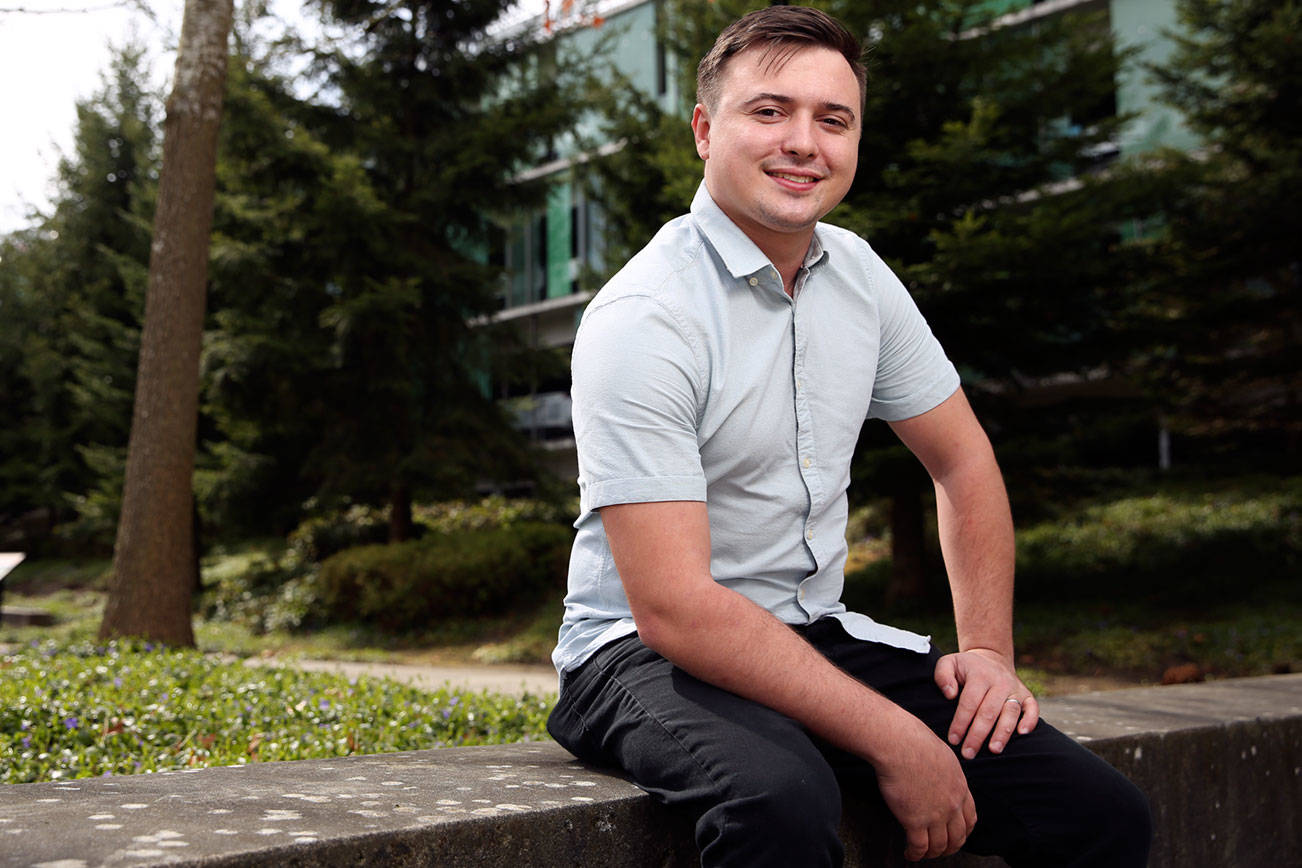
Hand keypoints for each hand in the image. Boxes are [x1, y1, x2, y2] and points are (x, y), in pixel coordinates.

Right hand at [874, 716, 977, 860]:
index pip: (970, 818)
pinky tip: (909, 853)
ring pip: (939, 846)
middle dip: (950, 847)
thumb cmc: (914, 741)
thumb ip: (946, 772)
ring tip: (923, 854)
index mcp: (960, 787)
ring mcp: (935, 815)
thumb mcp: (943, 755)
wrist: (899, 743)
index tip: (957, 835)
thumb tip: (940, 774)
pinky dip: (915, 854)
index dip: (964, 831)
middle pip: (958, 836)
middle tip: (941, 850)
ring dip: (932, 854)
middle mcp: (952, 804)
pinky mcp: (915, 821)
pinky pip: (919, 847)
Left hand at [934, 648, 1039, 760]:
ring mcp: (1015, 688)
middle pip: (989, 711)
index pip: (969, 702)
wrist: (991, 659)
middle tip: (968, 753)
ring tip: (994, 750)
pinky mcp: (1027, 695)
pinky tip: (1022, 734)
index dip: (961, 722)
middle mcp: (1000, 682)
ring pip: (1011, 712)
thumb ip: (943, 675)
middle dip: (978, 735)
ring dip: (1003, 732)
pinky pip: (1033, 708)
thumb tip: (950, 694)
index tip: (953, 740)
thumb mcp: (949, 663)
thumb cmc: (965, 667)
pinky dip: (1030, 720)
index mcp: (979, 675)